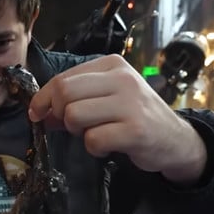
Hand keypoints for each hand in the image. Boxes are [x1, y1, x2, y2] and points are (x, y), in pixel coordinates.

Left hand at [27, 54, 206, 183]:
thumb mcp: (109, 97)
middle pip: (64, 93)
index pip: (63, 77)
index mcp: (112, 65)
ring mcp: (130, 104)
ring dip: (77, 132)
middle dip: (58, 114)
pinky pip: (93, 139)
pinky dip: (94, 148)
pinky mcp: (135, 130)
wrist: (175, 138)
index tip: (38, 113)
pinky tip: (108, 146)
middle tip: (70, 126)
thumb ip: (77, 98)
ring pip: (75, 115)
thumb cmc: (136, 116)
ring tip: (95, 134)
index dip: (43, 98)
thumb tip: (40, 111)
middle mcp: (122, 79)